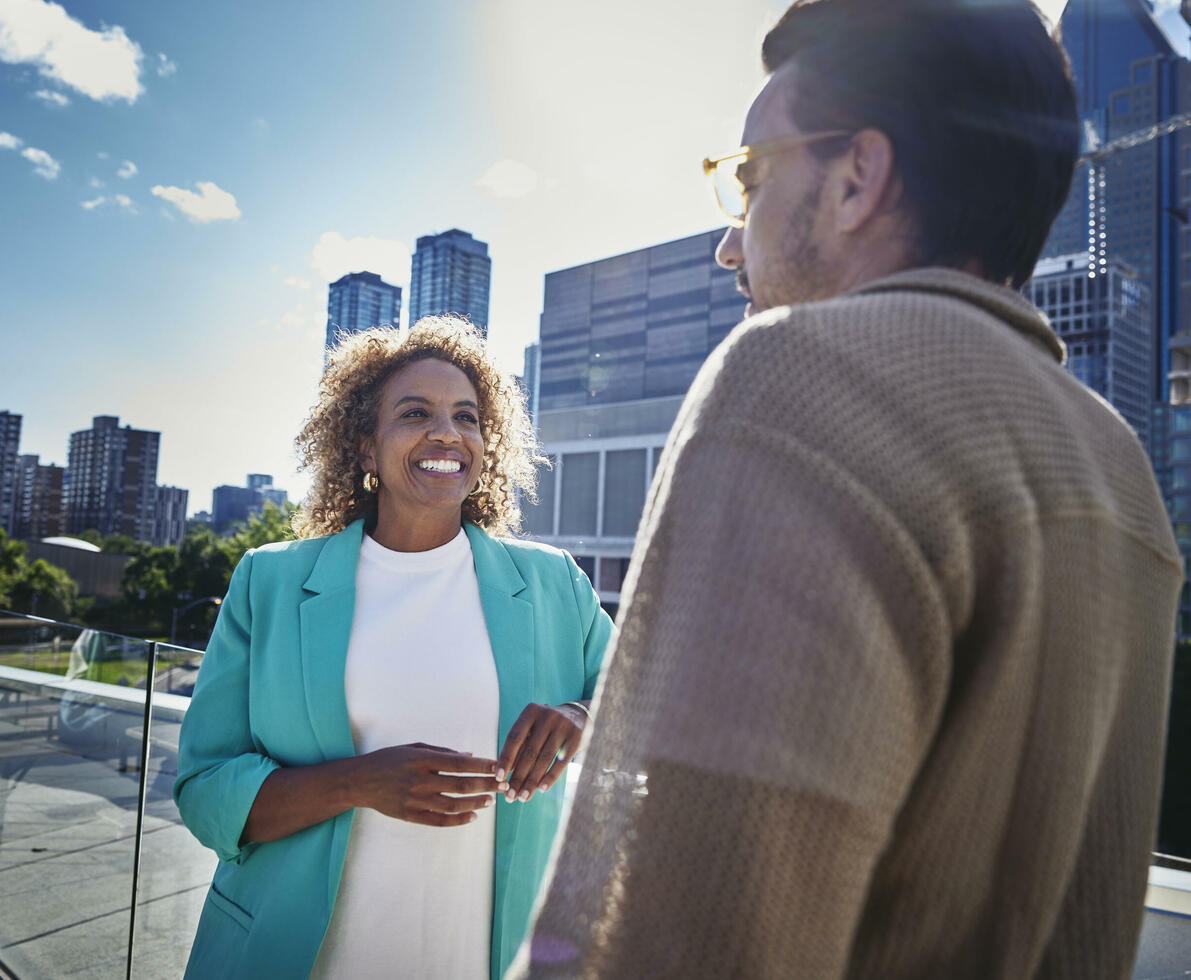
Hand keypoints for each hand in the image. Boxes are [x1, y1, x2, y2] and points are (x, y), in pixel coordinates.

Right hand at [354, 742, 503, 826]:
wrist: (359, 781)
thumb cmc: (389, 760)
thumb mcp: (414, 747)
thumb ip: (442, 752)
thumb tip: (470, 756)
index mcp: (421, 760)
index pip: (458, 763)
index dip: (480, 765)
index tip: (498, 766)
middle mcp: (419, 780)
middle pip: (460, 784)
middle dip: (485, 785)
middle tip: (502, 785)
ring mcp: (415, 800)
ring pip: (452, 804)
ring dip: (475, 803)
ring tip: (490, 800)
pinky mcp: (410, 816)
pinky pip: (439, 821)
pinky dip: (458, 820)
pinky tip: (473, 816)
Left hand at [497, 703, 586, 802]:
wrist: (578, 717)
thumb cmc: (547, 727)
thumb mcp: (532, 729)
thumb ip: (519, 746)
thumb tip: (502, 773)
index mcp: (531, 712)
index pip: (514, 738)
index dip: (505, 759)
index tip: (498, 778)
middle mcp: (547, 715)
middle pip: (529, 751)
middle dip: (518, 776)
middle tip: (510, 796)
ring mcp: (563, 725)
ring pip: (544, 758)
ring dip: (532, 781)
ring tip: (523, 797)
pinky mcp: (577, 736)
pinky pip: (561, 762)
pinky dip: (550, 777)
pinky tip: (541, 789)